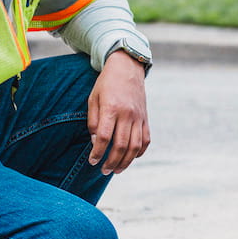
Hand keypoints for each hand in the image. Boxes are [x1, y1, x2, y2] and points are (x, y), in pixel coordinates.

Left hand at [87, 52, 149, 174]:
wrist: (128, 68)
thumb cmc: (107, 83)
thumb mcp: (93, 98)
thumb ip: (93, 121)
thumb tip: (96, 141)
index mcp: (112, 108)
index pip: (105, 137)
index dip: (97, 152)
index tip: (92, 161)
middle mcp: (127, 114)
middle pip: (121, 145)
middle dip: (112, 162)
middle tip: (104, 170)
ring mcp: (139, 117)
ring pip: (135, 146)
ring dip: (126, 161)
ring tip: (117, 170)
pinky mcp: (146, 118)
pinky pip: (145, 140)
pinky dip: (139, 152)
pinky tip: (131, 157)